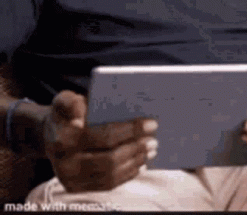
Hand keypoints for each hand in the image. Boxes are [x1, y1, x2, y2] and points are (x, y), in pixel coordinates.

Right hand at [43, 90, 157, 191]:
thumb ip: (70, 102)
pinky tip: (140, 164)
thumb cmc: (66, 112)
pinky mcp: (76, 188)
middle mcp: (64, 162)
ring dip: (134, 162)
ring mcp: (69, 179)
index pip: (104, 135)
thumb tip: (79, 116)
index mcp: (63, 138)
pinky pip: (106, 185)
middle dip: (136, 148)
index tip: (152, 123)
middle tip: (154, 139)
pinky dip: (126, 175)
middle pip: (109, 159)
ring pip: (110, 175)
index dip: (130, 130)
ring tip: (151, 150)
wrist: (50, 134)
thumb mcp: (64, 100)